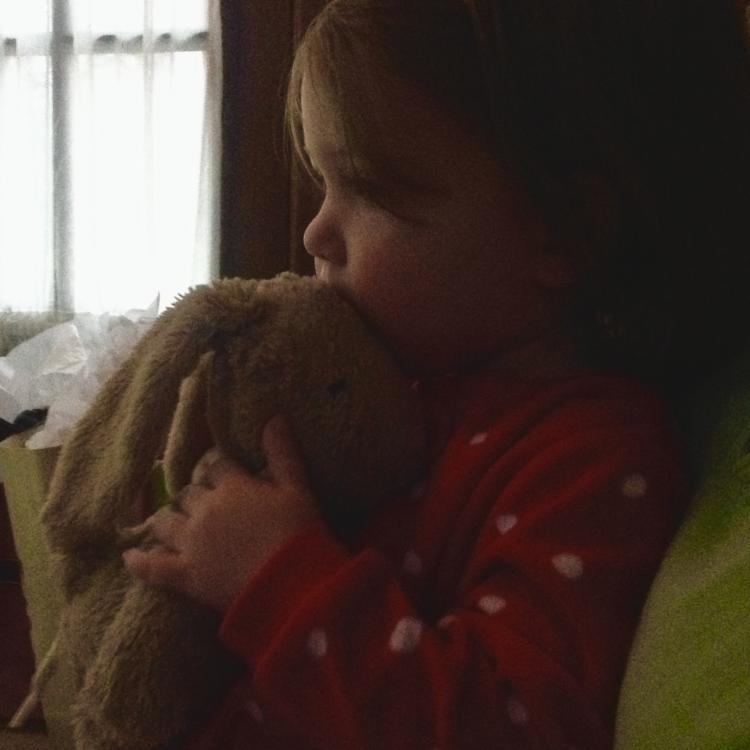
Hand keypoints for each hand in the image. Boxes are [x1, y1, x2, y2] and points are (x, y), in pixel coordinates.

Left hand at [122, 415, 318, 611]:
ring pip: (165, 522)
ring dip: (166, 520)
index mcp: (232, 486)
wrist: (291, 584)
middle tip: (206, 503)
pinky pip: (152, 566)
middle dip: (194, 495)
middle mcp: (205, 510)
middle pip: (187, 493)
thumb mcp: (298, 488)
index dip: (219, 468)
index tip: (224, 473)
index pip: (216, 465)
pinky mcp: (184, 576)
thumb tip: (274, 417)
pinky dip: (139, 561)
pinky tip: (130, 556)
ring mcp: (190, 543)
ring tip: (170, 522)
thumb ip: (282, 452)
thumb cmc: (298, 532)